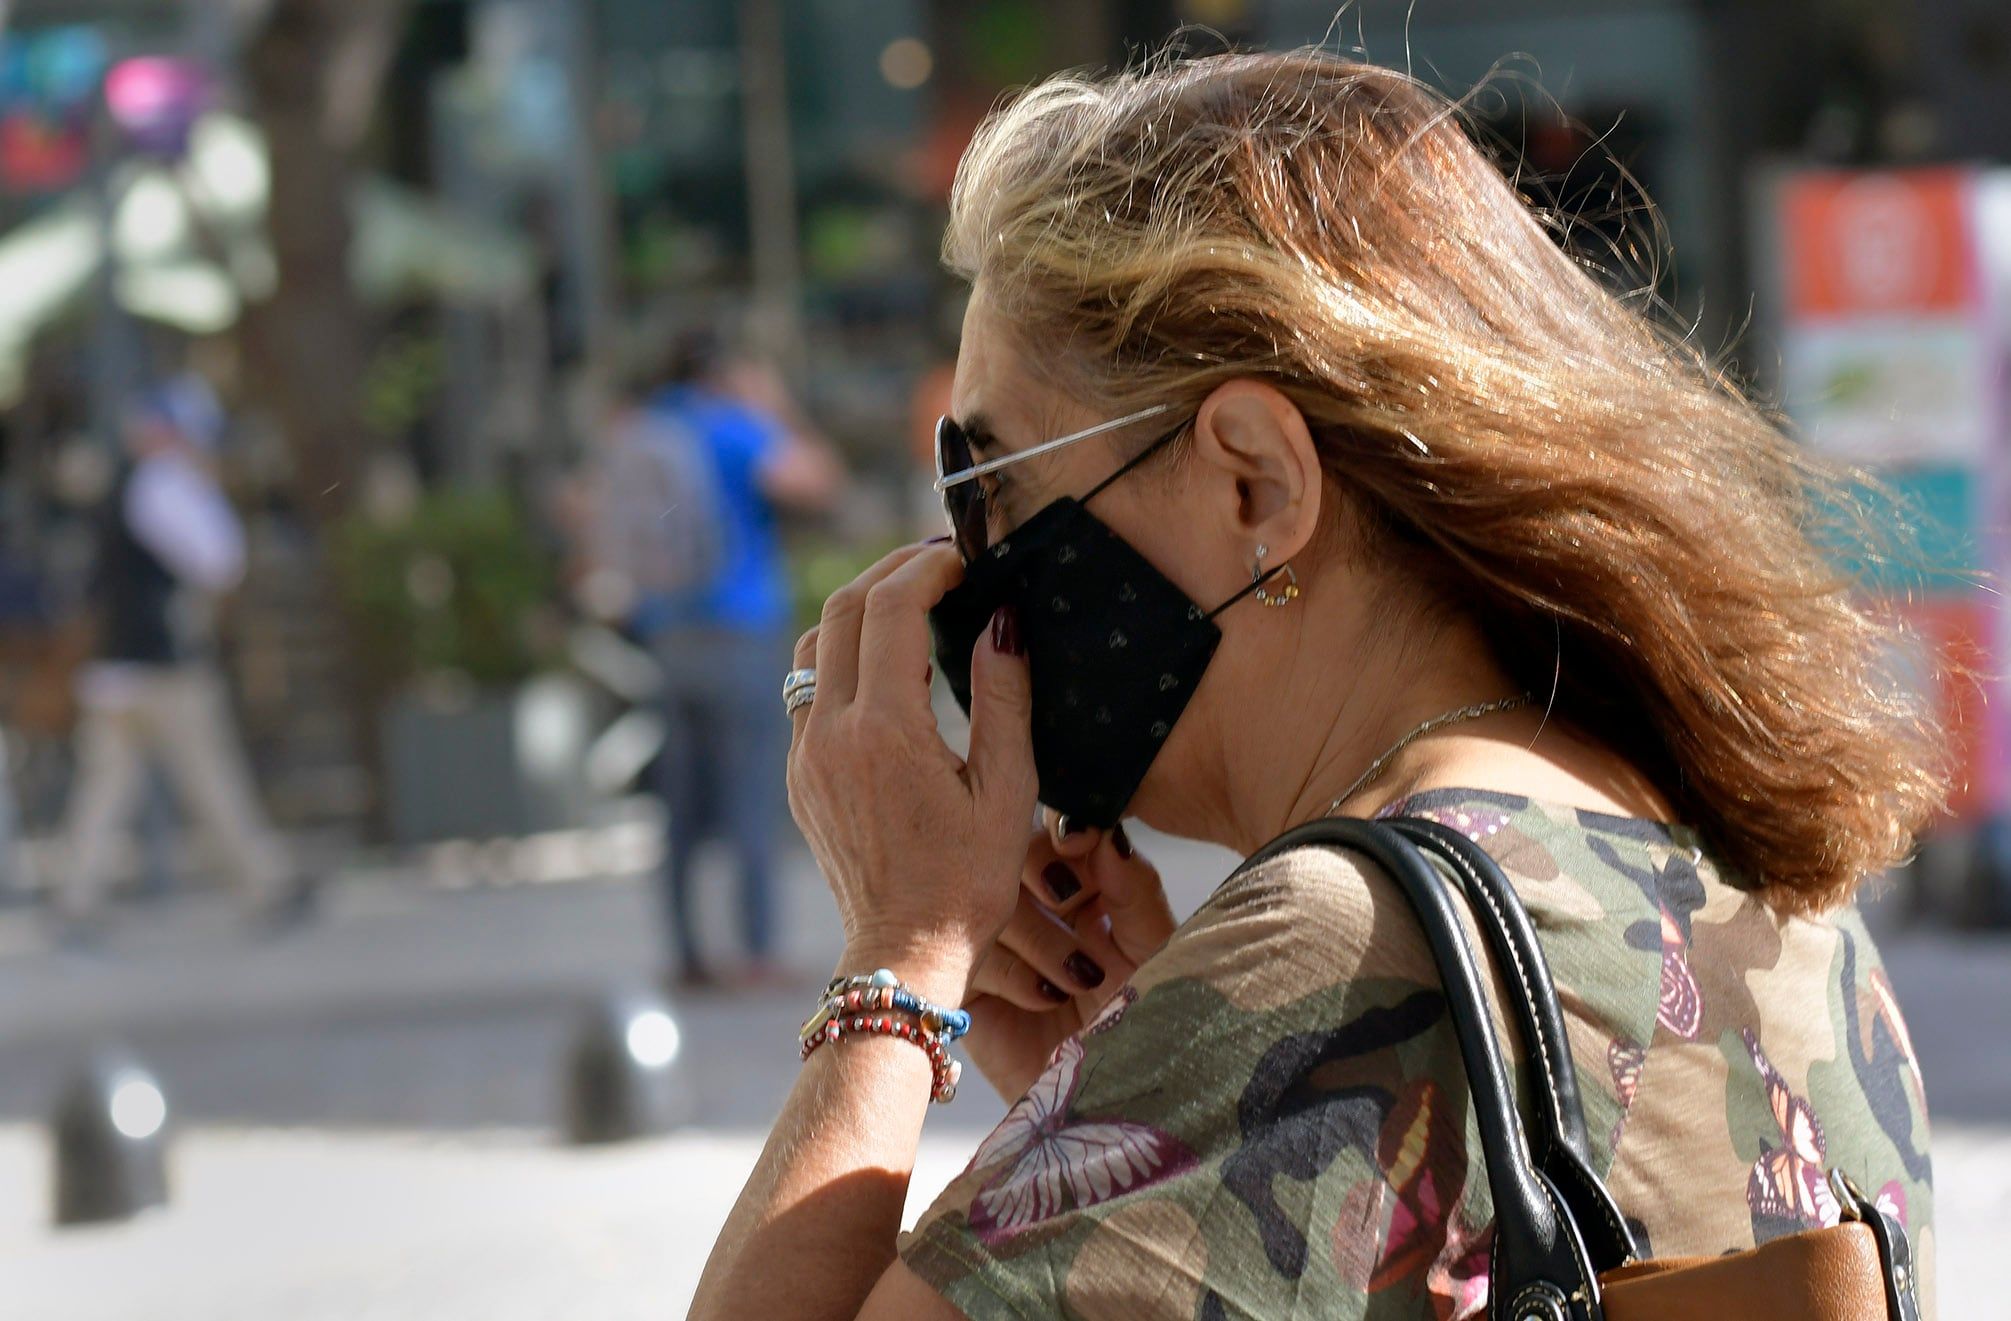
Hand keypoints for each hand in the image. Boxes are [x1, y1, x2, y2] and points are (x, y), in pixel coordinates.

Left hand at [787, 542, 1036, 1001]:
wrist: (904, 953)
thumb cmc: (969, 882)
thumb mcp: (1009, 793)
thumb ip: (1006, 699)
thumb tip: (1004, 621)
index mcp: (885, 732)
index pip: (891, 610)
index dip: (928, 569)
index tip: (965, 560)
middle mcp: (830, 734)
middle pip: (842, 610)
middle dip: (891, 573)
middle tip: (941, 564)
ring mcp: (805, 754)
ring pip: (814, 645)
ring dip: (859, 610)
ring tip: (912, 603)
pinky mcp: (798, 774)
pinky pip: (807, 689)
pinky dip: (843, 655)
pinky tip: (887, 665)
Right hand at [962, 813, 1177, 1098]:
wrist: (1114, 1103)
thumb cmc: (1143, 1025)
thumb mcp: (1152, 948)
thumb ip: (1132, 884)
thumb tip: (1102, 828)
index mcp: (1079, 890)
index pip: (1053, 833)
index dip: (1062, 831)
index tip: (1078, 838)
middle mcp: (1032, 911)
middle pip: (1008, 852)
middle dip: (1043, 873)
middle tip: (1070, 901)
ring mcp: (993, 947)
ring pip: (987, 900)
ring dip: (1037, 934)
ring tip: (1076, 977)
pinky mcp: (966, 990)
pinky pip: (967, 955)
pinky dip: (1011, 972)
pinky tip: (1044, 999)